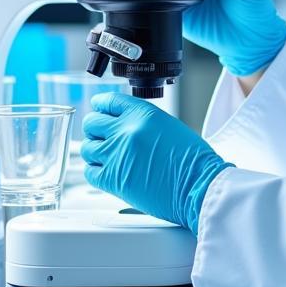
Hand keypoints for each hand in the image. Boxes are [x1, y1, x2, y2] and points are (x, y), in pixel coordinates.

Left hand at [81, 93, 231, 233]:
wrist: (198, 184)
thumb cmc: (191, 159)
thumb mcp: (168, 125)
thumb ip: (142, 121)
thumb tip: (124, 123)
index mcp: (142, 114)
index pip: (108, 101)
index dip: (100, 105)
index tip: (98, 109)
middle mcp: (126, 130)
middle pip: (91, 123)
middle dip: (95, 128)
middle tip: (101, 135)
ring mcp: (117, 154)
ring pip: (87, 147)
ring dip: (94, 150)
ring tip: (105, 155)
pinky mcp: (113, 179)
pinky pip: (90, 171)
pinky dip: (95, 170)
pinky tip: (106, 170)